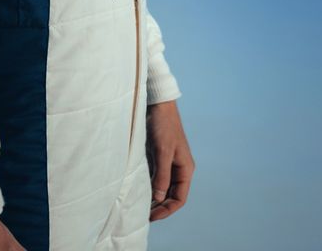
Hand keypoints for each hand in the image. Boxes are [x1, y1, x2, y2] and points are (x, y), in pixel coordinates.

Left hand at [145, 98, 193, 220]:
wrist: (157, 104)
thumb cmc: (163, 126)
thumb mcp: (162, 152)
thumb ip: (161, 176)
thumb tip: (158, 198)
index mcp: (185, 169)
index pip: (179, 198)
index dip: (167, 210)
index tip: (152, 217)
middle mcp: (178, 169)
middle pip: (170, 195)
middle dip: (159, 207)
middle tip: (142, 215)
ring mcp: (168, 163)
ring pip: (161, 188)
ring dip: (152, 198)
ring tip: (137, 207)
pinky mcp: (157, 158)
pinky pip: (154, 178)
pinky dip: (147, 186)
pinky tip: (136, 191)